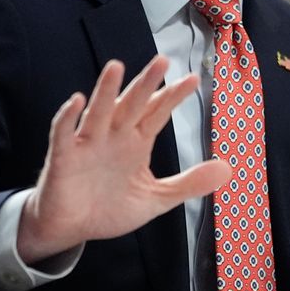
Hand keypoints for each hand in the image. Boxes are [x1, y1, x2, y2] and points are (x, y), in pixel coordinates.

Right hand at [17, 57, 229, 264]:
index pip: (157, 113)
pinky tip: (77, 101)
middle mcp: (113, 137)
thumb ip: (188, 183)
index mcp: (136, 143)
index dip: (173, 97)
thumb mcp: (156, 198)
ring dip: (106, 90)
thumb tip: (227, 169)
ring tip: (117, 67)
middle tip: (163, 61)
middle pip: (132, 105)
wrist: (73, 230)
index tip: (194, 79)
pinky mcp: (63, 158)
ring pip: (99, 112)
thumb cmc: (110, 208)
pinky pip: (63, 134)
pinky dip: (68, 117)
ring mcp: (87, 145)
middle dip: (146, 84)